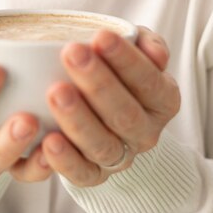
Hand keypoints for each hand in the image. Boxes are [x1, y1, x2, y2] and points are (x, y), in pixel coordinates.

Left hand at [41, 27, 179, 185]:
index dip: (126, 60)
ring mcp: (122, 157)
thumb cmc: (118, 68)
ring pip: (102, 145)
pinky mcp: (95, 176)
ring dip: (78, 119)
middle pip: (125, 114)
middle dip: (98, 83)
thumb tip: (151, 49)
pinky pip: (82, 175)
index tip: (101, 36)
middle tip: (72, 53)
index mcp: (163, 99)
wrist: (107, 109)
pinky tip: (48, 140)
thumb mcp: (137, 47)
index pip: (149, 80)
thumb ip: (146, 42)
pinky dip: (65, 160)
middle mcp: (147, 132)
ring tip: (55, 92)